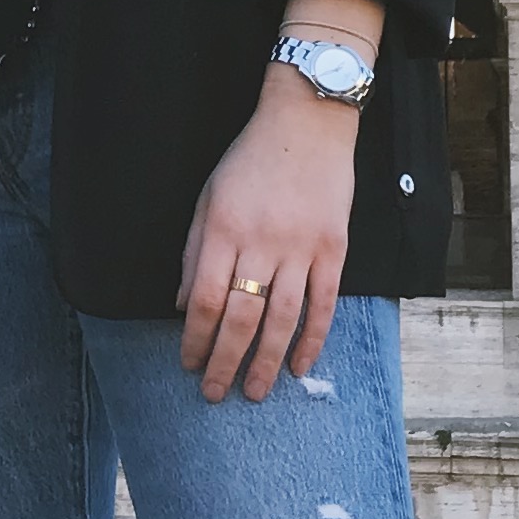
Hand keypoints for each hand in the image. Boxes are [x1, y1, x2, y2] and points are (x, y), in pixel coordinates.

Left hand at [176, 67, 361, 402]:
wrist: (307, 124)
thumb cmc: (250, 161)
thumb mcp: (208, 198)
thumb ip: (195, 254)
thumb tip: (185, 307)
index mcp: (224, 230)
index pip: (207, 300)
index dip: (196, 339)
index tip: (188, 363)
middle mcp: (262, 243)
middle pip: (242, 317)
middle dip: (226, 362)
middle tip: (215, 394)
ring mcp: (302, 248)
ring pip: (282, 319)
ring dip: (267, 361)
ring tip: (255, 392)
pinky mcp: (334, 249)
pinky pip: (324, 304)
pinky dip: (313, 340)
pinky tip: (300, 366)